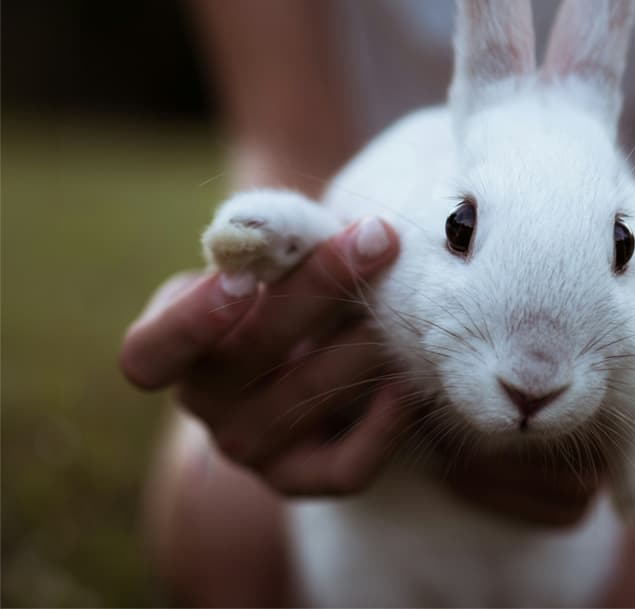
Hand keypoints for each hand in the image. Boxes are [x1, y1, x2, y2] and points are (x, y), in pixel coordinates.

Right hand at [122, 215, 601, 521]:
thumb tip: (313, 228)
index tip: (241, 276)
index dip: (191, 320)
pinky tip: (411, 380)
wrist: (318, 347)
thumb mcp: (268, 262)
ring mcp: (250, 448)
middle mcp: (204, 404)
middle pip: (252, 352)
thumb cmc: (287, 287)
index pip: (149, 355)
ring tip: (409, 300)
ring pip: (309, 395)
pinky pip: (346, 466)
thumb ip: (276, 246)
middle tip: (378, 240)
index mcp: (172, 347)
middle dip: (321, 287)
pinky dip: (385, 422)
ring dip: (366, 340)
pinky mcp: (302, 480)